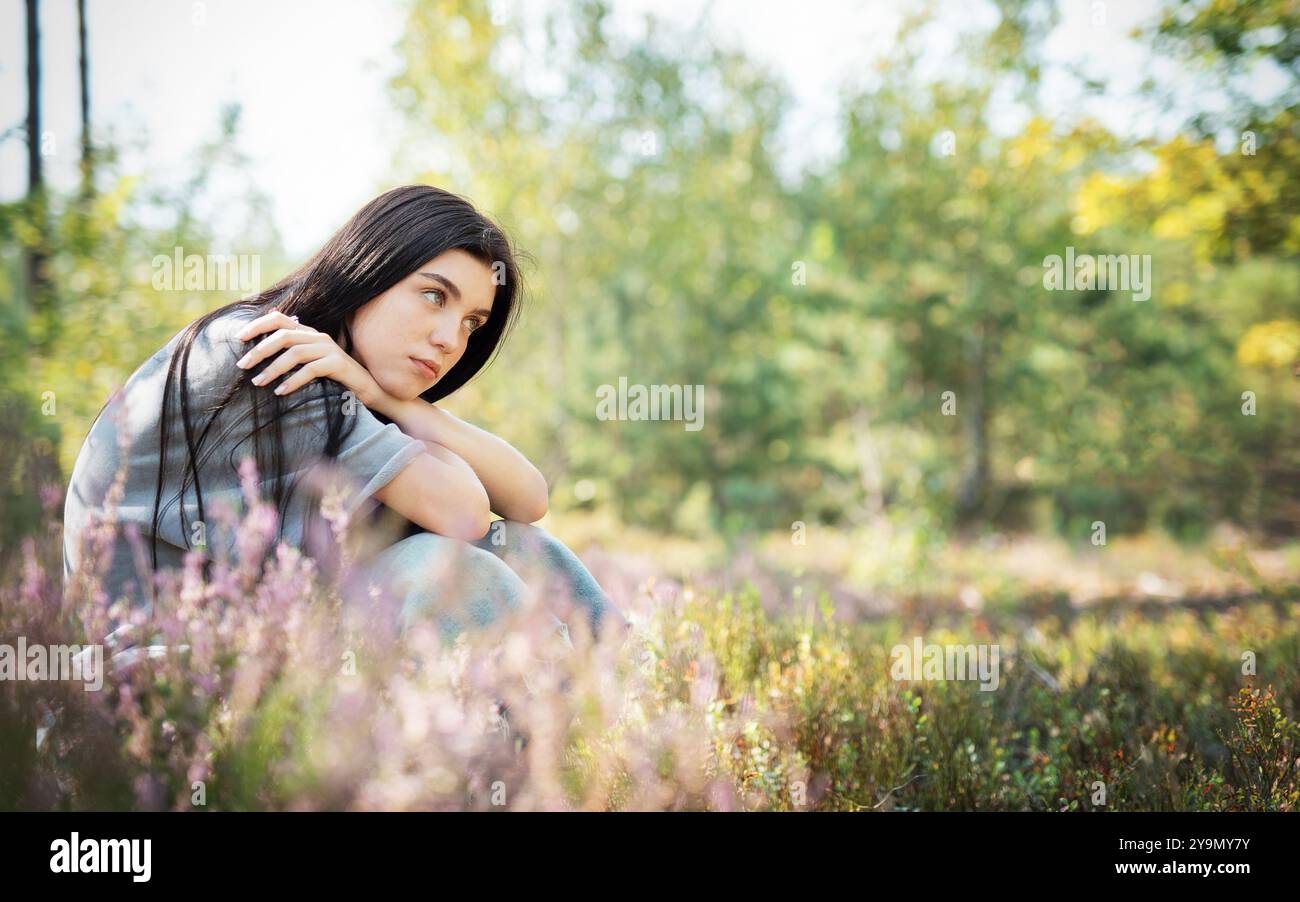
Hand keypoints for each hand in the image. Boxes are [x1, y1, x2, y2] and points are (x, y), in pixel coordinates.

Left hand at [234, 310, 389, 410]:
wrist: (372, 391)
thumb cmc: (338, 381)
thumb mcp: (312, 365)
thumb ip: (294, 356)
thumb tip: (262, 354)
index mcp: (310, 334)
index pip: (279, 320)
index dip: (257, 325)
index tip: (239, 338)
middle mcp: (319, 338)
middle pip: (283, 336)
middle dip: (259, 350)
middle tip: (242, 366)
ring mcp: (330, 350)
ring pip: (294, 353)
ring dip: (273, 368)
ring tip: (258, 383)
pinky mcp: (339, 365)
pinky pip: (311, 370)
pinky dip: (293, 381)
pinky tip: (281, 392)